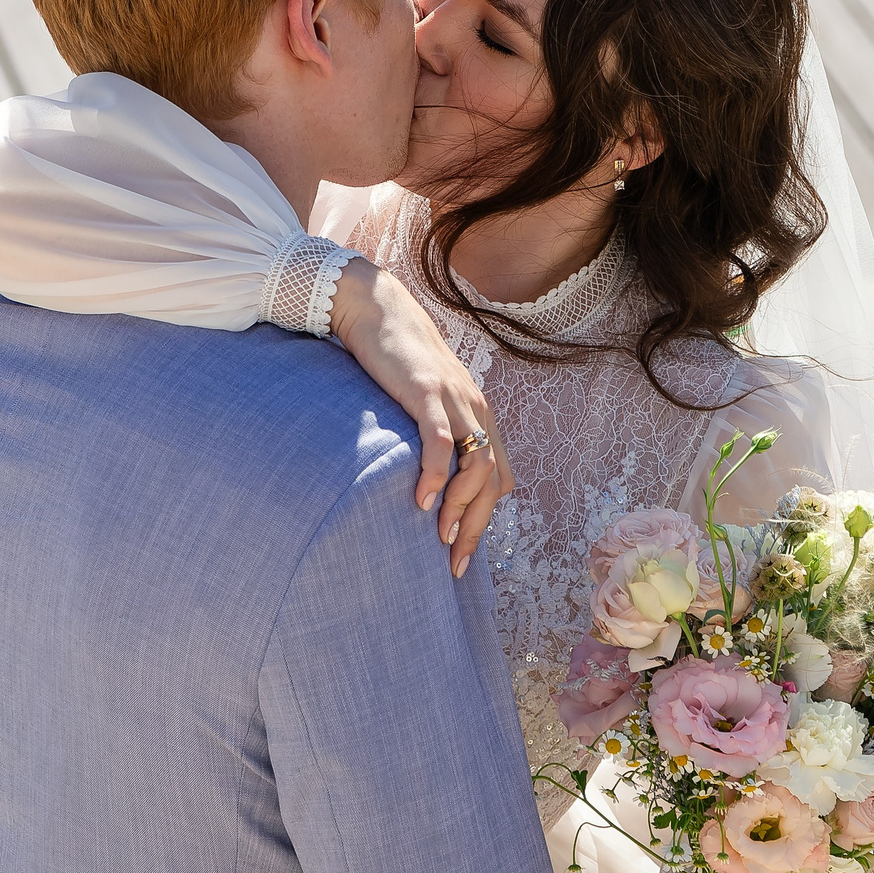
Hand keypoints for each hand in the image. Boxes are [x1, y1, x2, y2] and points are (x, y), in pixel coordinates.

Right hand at [326, 258, 508, 577]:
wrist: (375, 309)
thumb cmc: (393, 359)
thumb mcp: (423, 401)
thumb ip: (434, 432)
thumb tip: (426, 480)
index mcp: (478, 414)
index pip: (499, 478)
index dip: (484, 519)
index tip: (460, 551)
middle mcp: (475, 408)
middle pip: (493, 480)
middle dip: (477, 527)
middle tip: (454, 563)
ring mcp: (455, 400)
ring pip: (478, 466)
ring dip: (461, 508)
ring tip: (439, 535)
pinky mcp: (427, 392)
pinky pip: (442, 441)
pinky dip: (436, 475)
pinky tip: (421, 501)